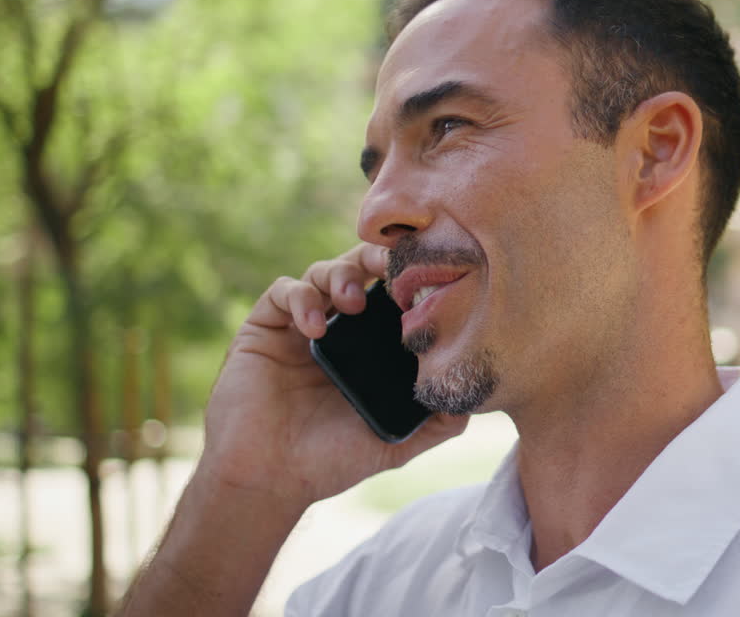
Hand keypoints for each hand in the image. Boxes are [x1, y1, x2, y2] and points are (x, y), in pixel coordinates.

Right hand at [198, 243, 467, 512]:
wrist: (271, 479)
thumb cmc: (332, 461)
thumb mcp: (397, 442)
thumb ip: (437, 421)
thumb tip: (474, 397)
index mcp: (370, 345)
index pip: (394, 294)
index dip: (411, 278)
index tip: (430, 279)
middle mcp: (338, 327)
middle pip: (361, 269)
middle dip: (379, 259)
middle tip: (393, 268)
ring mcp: (300, 324)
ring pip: (323, 270)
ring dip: (342, 275)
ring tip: (353, 302)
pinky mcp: (264, 327)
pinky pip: (283, 291)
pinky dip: (302, 298)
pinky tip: (317, 327)